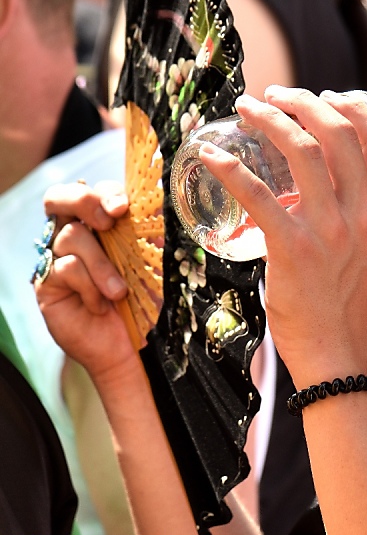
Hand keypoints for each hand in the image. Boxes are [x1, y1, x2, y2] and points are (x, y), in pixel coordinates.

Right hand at [36, 182, 138, 385]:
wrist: (132, 343)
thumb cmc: (144, 297)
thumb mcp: (151, 260)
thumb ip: (146, 232)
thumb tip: (154, 207)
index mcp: (101, 223)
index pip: (95, 192)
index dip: (105, 192)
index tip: (123, 207)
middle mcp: (74, 234)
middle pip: (59, 198)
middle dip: (84, 201)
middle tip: (109, 220)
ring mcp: (56, 257)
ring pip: (71, 236)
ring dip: (103, 264)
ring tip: (120, 291)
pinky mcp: (45, 282)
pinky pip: (65, 268)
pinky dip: (91, 287)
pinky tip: (101, 305)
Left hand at [198, 88, 366, 385]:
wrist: (336, 349)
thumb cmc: (344, 295)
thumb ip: (357, 206)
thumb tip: (327, 170)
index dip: (356, 105)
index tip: (329, 94)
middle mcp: (362, 213)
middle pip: (339, 133)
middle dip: (305, 101)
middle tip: (277, 94)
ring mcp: (329, 230)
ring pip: (303, 150)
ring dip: (271, 119)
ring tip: (248, 108)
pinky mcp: (293, 249)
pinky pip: (259, 196)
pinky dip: (232, 169)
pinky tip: (212, 156)